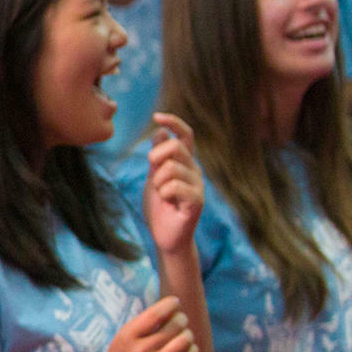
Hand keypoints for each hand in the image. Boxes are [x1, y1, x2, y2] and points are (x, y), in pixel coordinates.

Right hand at [88, 296, 196, 351]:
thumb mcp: (122, 339)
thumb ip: (142, 325)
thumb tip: (169, 307)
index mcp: (128, 336)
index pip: (156, 313)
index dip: (170, 304)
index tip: (174, 302)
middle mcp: (141, 350)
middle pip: (175, 325)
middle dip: (181, 318)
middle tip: (180, 320)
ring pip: (185, 341)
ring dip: (188, 334)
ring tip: (184, 335)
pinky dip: (192, 350)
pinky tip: (187, 349)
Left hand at [144, 113, 204, 254]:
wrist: (164, 235)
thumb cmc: (160, 208)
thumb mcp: (153, 178)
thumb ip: (158, 158)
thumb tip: (161, 132)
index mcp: (184, 163)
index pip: (185, 135)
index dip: (174, 122)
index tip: (157, 116)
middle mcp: (194, 170)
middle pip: (175, 147)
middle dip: (156, 157)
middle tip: (153, 174)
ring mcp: (198, 185)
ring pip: (171, 168)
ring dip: (158, 183)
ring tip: (162, 195)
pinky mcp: (197, 201)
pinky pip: (174, 187)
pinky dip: (164, 194)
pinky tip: (169, 204)